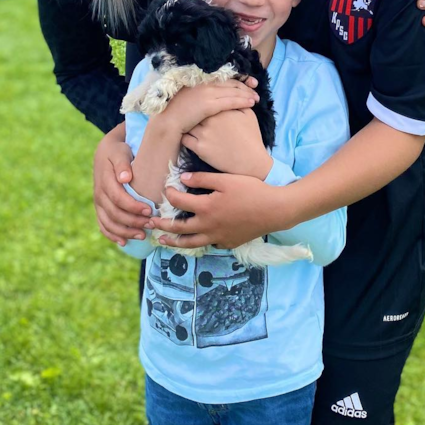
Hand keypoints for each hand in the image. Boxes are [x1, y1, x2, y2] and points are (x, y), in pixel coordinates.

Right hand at [92, 127, 150, 245]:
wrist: (106, 151)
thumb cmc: (118, 150)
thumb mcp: (120, 151)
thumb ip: (122, 163)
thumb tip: (125, 177)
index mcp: (105, 180)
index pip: (118, 198)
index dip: (133, 207)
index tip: (150, 210)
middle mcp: (99, 193)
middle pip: (115, 213)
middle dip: (134, 221)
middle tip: (152, 224)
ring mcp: (98, 202)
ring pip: (109, 222)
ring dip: (125, 231)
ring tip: (143, 235)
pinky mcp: (100, 207)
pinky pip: (102, 225)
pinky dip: (112, 235)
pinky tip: (124, 242)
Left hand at [149, 173, 289, 249]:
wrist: (274, 210)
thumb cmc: (251, 191)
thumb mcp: (225, 179)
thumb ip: (201, 179)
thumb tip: (181, 179)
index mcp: (205, 208)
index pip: (179, 203)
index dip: (169, 195)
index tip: (165, 190)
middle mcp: (208, 226)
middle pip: (179, 228)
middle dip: (162, 225)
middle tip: (150, 223)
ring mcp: (218, 237)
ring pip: (191, 243)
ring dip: (174, 242)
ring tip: (163, 241)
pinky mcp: (228, 243)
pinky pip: (209, 245)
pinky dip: (199, 243)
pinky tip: (197, 240)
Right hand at [161, 79, 258, 134]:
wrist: (167, 121)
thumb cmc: (175, 112)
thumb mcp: (188, 96)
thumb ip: (199, 92)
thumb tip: (210, 92)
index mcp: (200, 80)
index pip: (224, 78)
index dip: (238, 79)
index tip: (249, 82)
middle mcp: (205, 84)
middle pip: (231, 83)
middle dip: (245, 86)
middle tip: (255, 89)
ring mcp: (207, 93)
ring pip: (233, 92)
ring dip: (247, 94)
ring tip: (256, 98)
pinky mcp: (209, 104)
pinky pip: (231, 101)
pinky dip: (243, 101)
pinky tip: (251, 104)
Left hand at [184, 109, 272, 179]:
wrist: (250, 160)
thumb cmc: (252, 137)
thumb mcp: (249, 115)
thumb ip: (239, 103)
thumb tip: (233, 97)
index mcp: (222, 110)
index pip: (209, 102)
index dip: (207, 104)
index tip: (207, 108)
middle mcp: (211, 120)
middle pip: (197, 112)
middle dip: (196, 113)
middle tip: (196, 115)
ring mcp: (203, 134)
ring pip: (189, 124)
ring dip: (189, 124)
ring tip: (191, 125)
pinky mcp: (199, 148)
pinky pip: (185, 139)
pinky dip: (186, 137)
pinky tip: (190, 136)